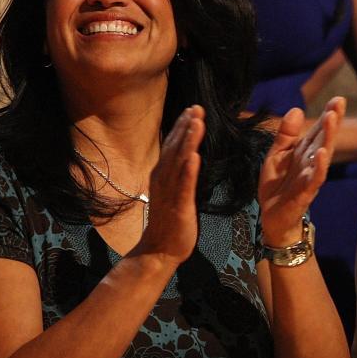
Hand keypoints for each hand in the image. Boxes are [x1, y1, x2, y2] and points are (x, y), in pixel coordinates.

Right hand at [133, 106, 204, 265]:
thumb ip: (179, 173)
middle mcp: (163, 179)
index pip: (173, 145)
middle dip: (185, 126)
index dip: (182, 126)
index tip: (192, 109)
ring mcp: (170, 192)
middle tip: (197, 107)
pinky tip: (195, 156)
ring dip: (187, 141)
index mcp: (163, 174)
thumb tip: (188, 155)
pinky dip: (188, 170)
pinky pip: (184, 186)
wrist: (159, 250)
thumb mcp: (174, 191)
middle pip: (175, 148)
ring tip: (196, 122)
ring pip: (179, 162)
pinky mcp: (179, 206)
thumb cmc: (169, 220)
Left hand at [259, 97, 344, 245]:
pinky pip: (314, 178)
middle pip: (323, 138)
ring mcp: (310, 177)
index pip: (318, 130)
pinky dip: (320, 166)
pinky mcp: (305, 192)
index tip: (339, 98)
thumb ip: (286, 134)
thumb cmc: (278, 186)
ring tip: (331, 120)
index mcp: (304, 152)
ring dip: (328, 138)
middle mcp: (311, 162)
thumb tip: (296, 109)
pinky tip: (323, 153)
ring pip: (322, 155)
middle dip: (332, 121)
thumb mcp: (277, 155)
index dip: (328, 114)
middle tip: (340, 103)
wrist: (273, 218)